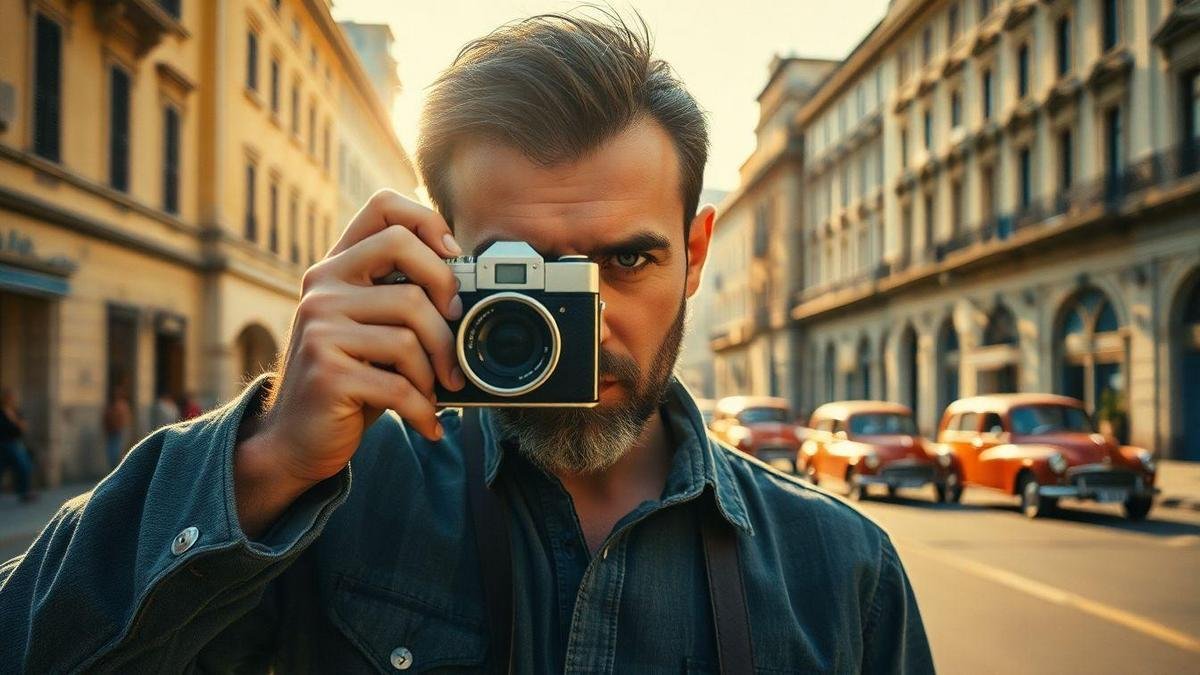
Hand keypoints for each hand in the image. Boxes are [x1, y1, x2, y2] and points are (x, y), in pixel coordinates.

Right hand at [234, 190, 465, 533]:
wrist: (295, 438)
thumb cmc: (348, 378)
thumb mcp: (369, 328)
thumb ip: (398, 297)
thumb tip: (465, 290)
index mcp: (336, 268)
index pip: (383, 207)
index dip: (428, 221)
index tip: (453, 258)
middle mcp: (322, 288)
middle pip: (407, 258)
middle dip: (445, 299)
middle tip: (453, 338)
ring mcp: (320, 328)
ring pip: (410, 329)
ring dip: (435, 371)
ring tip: (434, 391)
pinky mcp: (328, 372)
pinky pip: (400, 385)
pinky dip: (423, 409)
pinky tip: (427, 422)